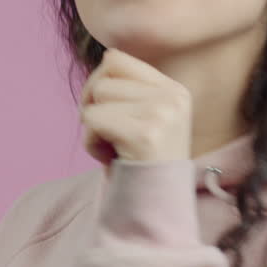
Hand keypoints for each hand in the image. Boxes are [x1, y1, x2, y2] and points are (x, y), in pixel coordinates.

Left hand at [79, 48, 192, 166]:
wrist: (154, 210)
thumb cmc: (138, 165)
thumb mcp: (143, 119)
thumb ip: (129, 90)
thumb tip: (106, 57)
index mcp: (174, 90)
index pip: (116, 58)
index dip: (98, 84)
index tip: (107, 113)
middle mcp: (174, 96)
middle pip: (103, 75)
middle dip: (92, 106)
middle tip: (107, 135)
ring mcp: (163, 113)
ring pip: (96, 98)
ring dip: (92, 127)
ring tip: (113, 149)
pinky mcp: (146, 134)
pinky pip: (92, 121)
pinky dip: (91, 143)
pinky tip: (111, 160)